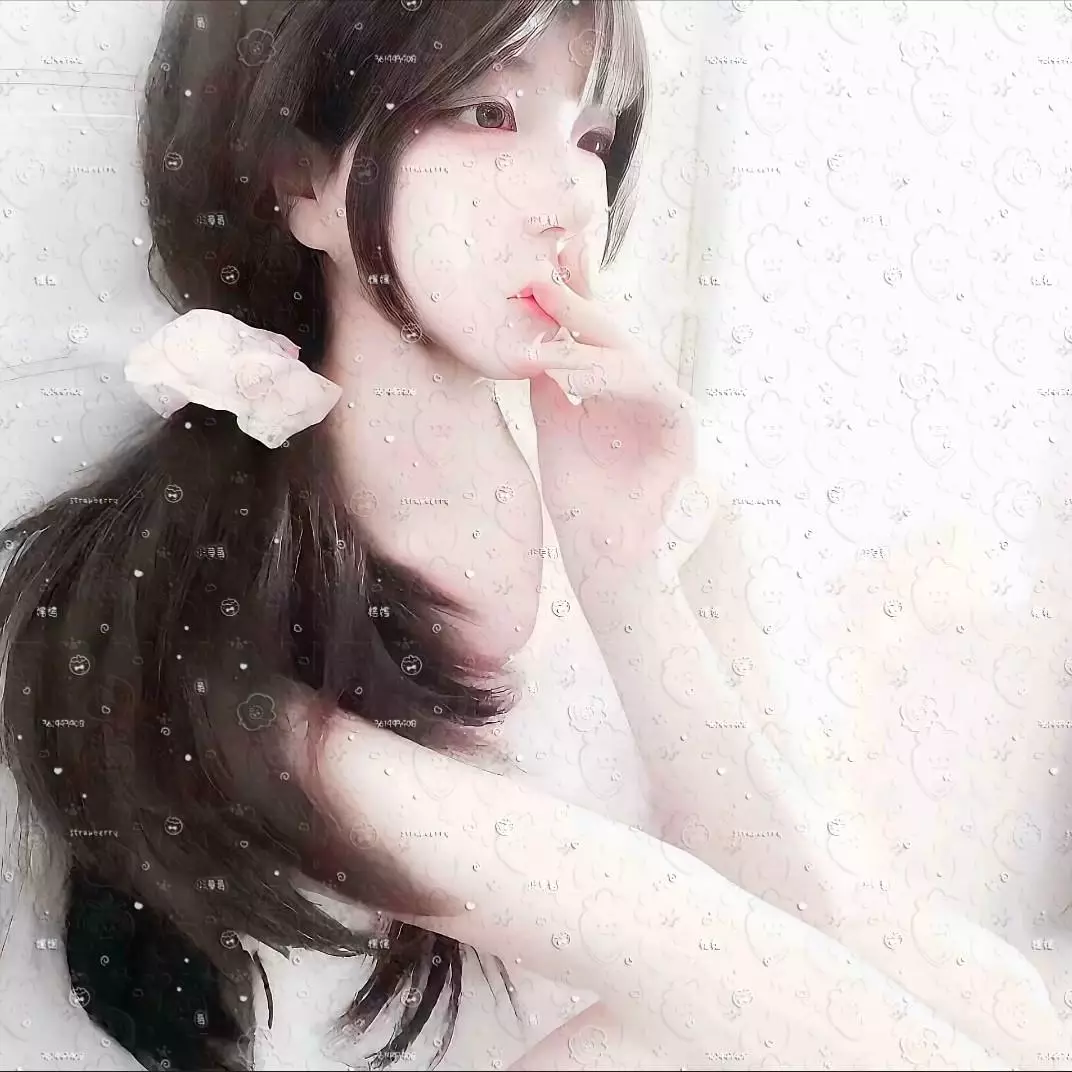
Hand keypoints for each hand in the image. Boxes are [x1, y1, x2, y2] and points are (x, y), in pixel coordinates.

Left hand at [524, 269, 713, 581]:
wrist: (602, 549)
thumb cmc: (581, 494)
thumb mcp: (555, 425)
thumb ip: (549, 381)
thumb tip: (531, 334)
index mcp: (614, 387)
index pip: (592, 335)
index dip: (570, 298)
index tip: (539, 266)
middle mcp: (643, 390)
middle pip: (615, 335)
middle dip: (579, 304)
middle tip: (540, 279)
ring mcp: (666, 407)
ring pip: (634, 359)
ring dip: (591, 348)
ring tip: (548, 348)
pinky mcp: (682, 430)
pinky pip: (654, 392)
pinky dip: (615, 381)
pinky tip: (573, 378)